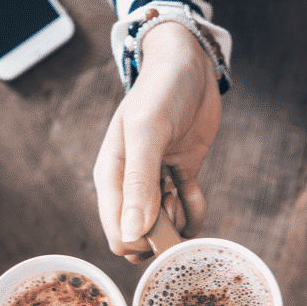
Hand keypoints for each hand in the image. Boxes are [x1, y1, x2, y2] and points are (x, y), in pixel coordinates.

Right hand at [94, 22, 220, 262]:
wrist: (189, 64)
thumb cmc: (162, 90)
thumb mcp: (148, 131)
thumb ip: (139, 182)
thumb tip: (132, 233)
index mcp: (111, 179)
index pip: (119, 236)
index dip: (143, 241)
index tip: (162, 219)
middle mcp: (129, 187)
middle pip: (142, 238)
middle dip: (163, 234)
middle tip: (173, 202)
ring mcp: (155, 184)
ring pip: (165, 230)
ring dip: (179, 221)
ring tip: (181, 189)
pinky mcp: (179, 178)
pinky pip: (187, 214)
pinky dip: (195, 212)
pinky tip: (194, 190)